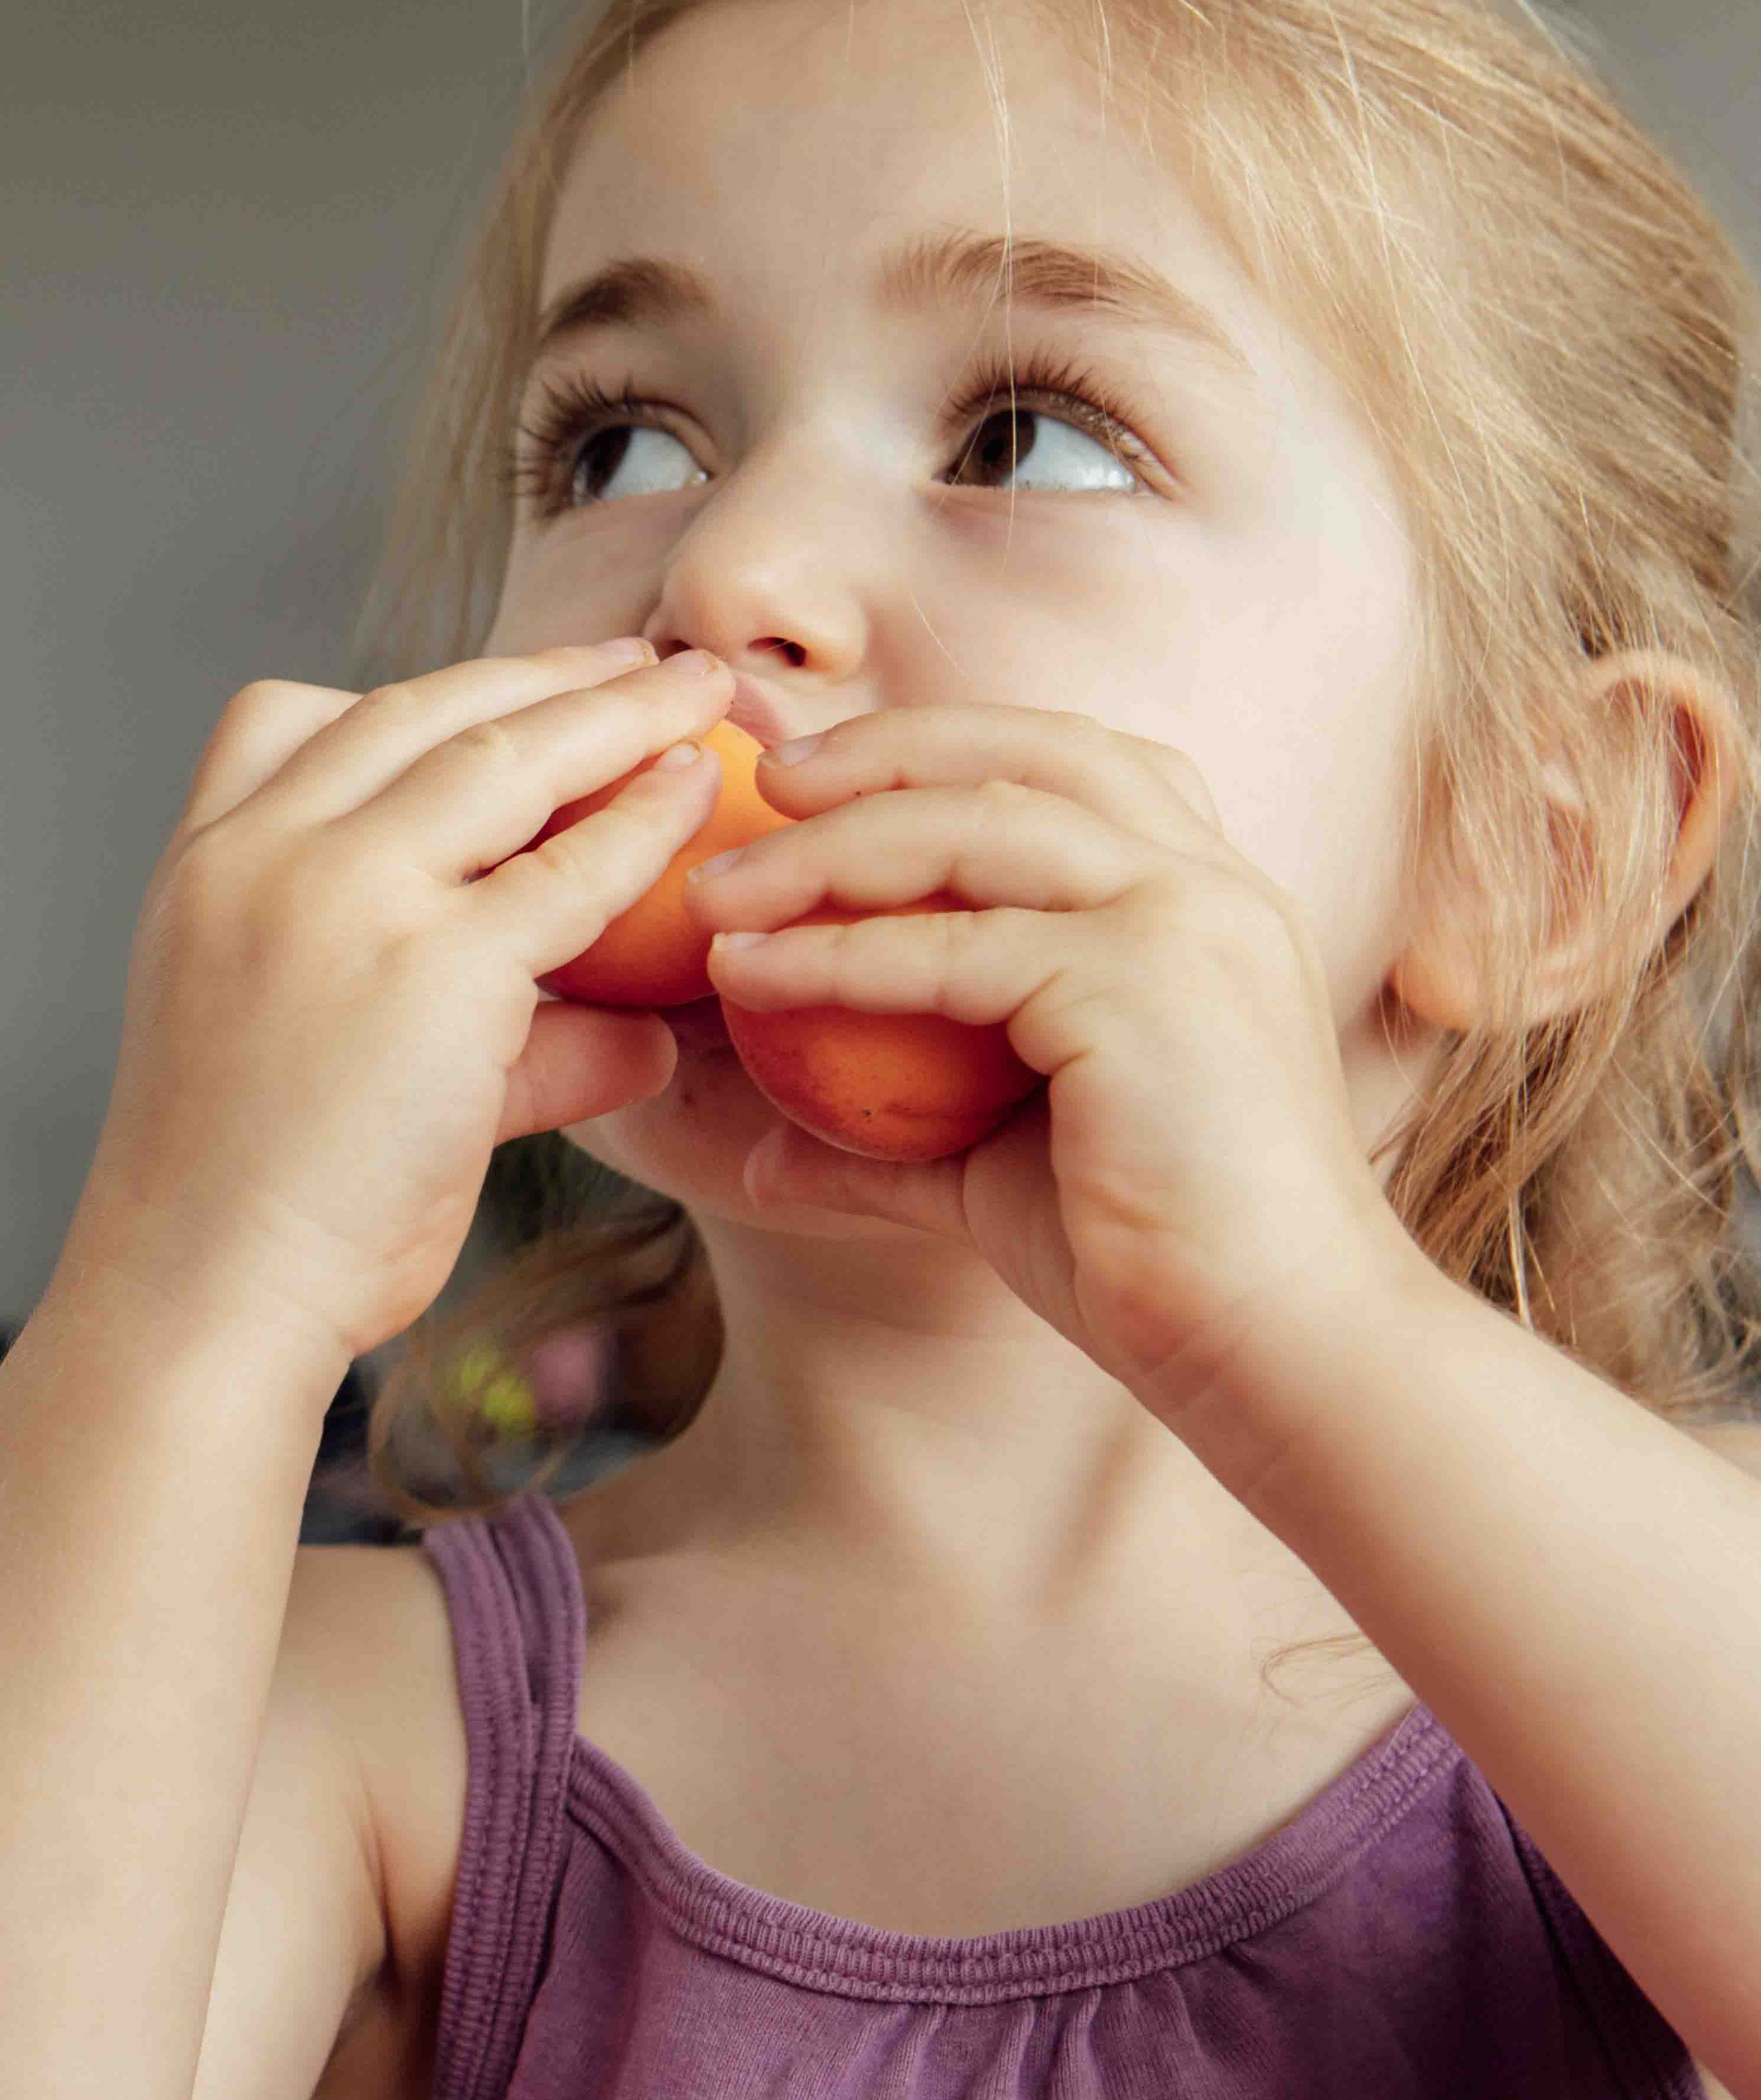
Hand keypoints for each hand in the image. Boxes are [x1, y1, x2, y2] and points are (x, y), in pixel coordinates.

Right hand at [70, 643, 733, 1371]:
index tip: (514, 683)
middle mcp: (264, 853)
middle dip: (544, 674)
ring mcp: (345, 897)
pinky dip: (645, 821)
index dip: (424, 691)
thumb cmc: (264, 1198)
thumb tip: (633, 1034)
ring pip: (499, 757)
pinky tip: (696, 794)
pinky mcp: (433, 967)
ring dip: (612, 713)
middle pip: (419, 712)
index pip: (294, 715)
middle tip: (640, 658)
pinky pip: (568, 869)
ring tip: (694, 692)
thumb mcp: (341, 1063)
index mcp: (207, 861)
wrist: (209, 1290)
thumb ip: (497, 1033)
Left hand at [688, 704, 1420, 1427]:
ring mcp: (1185, 921)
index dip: (943, 749)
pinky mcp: (1143, 985)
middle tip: (761, 788)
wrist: (1282, 1350)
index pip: (1075, 766)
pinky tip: (752, 975)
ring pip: (976, 823)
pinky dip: (836, 954)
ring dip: (827, 844)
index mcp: (1208, 901)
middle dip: (880, 752)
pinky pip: (954, 948)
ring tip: (720, 891)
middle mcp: (1210, 885)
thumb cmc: (1159, 1268)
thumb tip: (761, 1159)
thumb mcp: (1004, 1175)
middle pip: (1027, 751)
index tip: (821, 782)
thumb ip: (894, 1140)